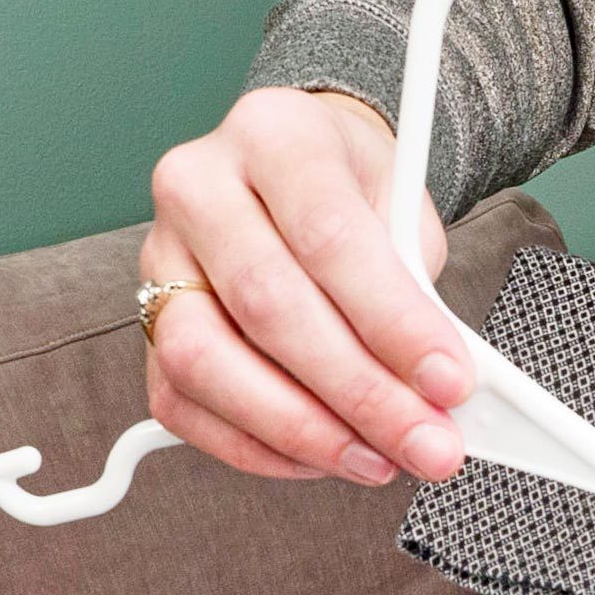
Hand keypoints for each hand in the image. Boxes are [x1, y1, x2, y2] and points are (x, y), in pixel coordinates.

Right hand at [140, 88, 468, 483]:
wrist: (302, 174)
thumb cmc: (354, 195)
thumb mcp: (406, 217)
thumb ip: (421, 298)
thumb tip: (441, 394)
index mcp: (273, 135)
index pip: (329, 238)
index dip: (394, 323)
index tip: (450, 382)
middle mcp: (199, 187)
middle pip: (267, 306)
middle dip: (359, 393)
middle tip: (426, 443)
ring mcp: (158, 257)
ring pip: (205, 362)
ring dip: (302, 430)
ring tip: (376, 459)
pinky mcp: (145, 325)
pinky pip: (183, 406)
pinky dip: (258, 448)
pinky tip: (322, 456)